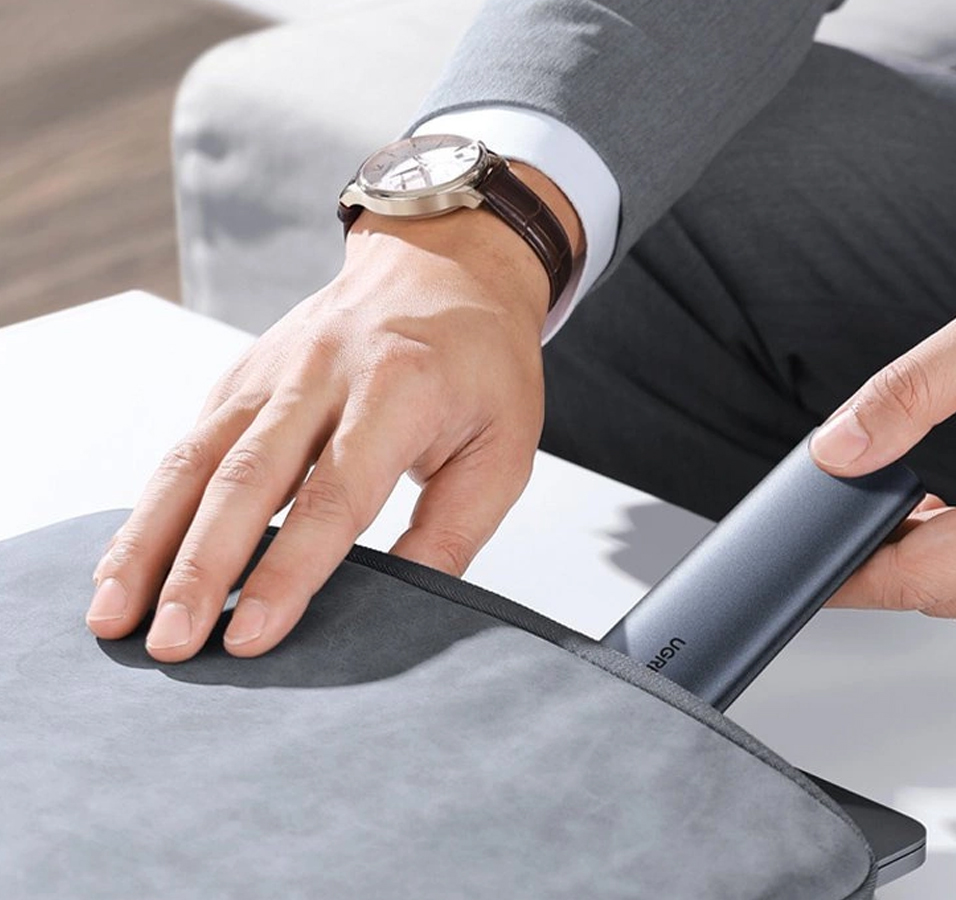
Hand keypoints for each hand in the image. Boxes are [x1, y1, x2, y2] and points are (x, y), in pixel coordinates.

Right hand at [86, 165, 580, 660]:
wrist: (446, 263)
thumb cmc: (482, 364)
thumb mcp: (504, 447)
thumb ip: (454, 528)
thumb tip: (400, 604)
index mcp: (399, 390)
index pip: (334, 495)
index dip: (289, 570)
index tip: (251, 638)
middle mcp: (321, 375)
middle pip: (245, 480)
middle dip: (200, 569)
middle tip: (170, 645)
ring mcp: (270, 371)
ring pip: (195, 460)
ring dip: (150, 541)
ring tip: (112, 615)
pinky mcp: (241, 377)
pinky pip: (188, 445)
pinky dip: (153, 506)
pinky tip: (128, 559)